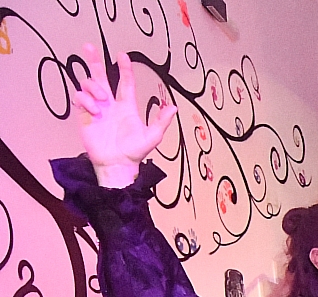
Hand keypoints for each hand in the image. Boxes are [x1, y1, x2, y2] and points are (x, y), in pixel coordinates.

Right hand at [74, 44, 176, 187]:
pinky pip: (80, 98)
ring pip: (89, 85)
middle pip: (101, 76)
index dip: (124, 68)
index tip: (122, 55)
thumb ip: (162, 121)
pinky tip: (94, 110)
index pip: (125, 82)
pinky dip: (85, 100)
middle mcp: (110, 104)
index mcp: (127, 106)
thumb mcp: (152, 137)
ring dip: (93, 86)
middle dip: (95, 61)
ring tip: (102, 99)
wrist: (117, 165)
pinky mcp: (85, 115)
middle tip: (89, 47)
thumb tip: (174, 108)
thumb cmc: (134, 153)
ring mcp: (97, 108)